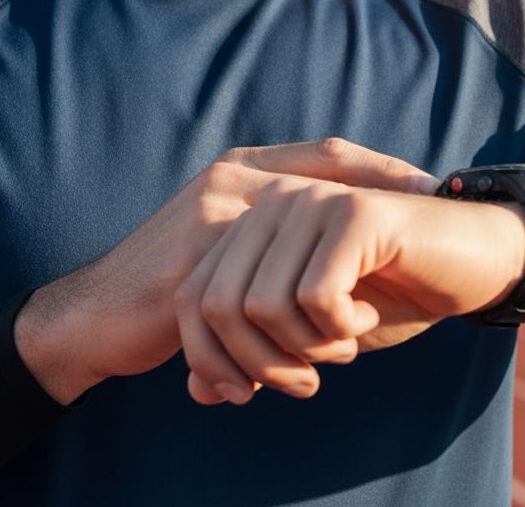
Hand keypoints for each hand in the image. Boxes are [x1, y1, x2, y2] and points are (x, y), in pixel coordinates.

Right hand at [14, 139, 437, 404]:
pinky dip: (283, 345)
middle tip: (430, 223)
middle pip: (327, 183)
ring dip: (328, 306)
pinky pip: (256, 308)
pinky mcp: (189, 275)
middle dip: (383, 204)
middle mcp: (232, 184)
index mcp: (246, 171)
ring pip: (298, 255)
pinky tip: (297, 371)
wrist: (94, 311)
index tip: (431, 182)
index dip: (382, 165)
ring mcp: (210, 224)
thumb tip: (351, 227)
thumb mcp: (234, 231)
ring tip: (351, 348)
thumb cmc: (175, 270)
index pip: (329, 153)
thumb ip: (281, 222)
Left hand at [174, 174, 524, 405]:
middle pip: (220, 305)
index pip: (193, 296)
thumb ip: (254, 354)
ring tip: (343, 341)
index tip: (249, 394)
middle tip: (308, 378)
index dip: (211, 359)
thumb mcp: (311, 335)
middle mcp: (276, 200)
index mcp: (255, 220)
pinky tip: (366, 314)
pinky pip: (317, 297)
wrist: (472, 260)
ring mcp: (315, 201)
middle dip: (262, 363)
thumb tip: (196, 394)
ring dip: (306, 349)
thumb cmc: (391, 294)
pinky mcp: (355, 213)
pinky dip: (341, 329)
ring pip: (264, 306)